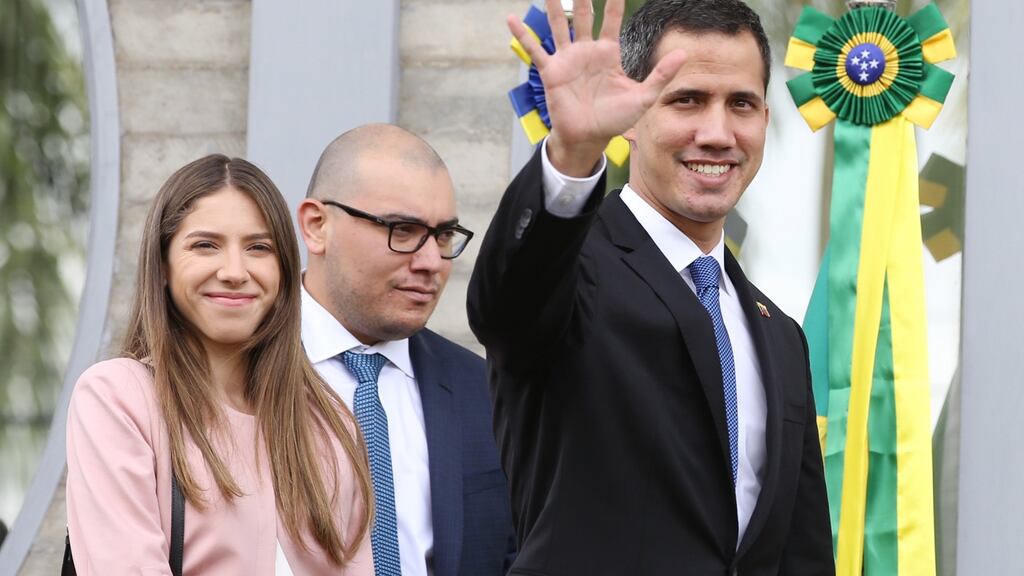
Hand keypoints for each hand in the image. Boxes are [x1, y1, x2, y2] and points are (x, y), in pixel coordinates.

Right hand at [508, 0, 685, 175]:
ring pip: (560, 26)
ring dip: (555, 7)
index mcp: (608, 54)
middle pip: (585, 15)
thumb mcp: (643, 96)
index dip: (614, 1)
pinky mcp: (551, 72)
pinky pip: (535, 50)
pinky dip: (523, 35)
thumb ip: (661, 74)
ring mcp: (567, 60)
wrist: (589, 137)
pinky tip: (512, 19)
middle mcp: (586, 51)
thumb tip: (683, 53)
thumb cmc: (615, 119)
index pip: (611, 19)